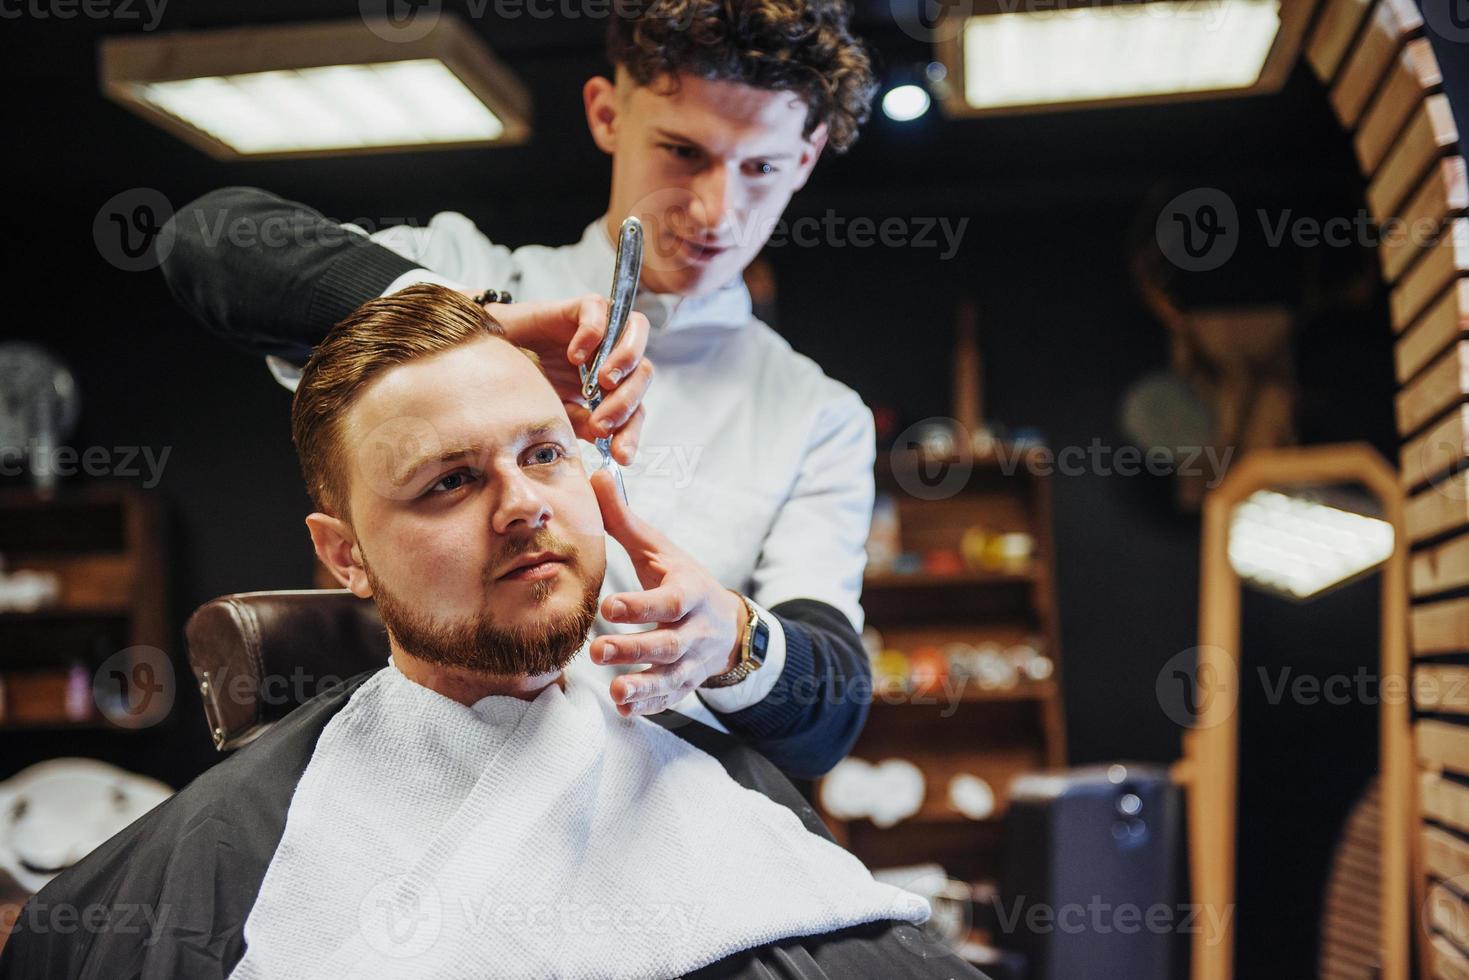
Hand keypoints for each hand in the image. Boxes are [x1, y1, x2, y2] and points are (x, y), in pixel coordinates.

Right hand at [466, 291, 652, 464]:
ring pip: (636, 332)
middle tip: (601, 422)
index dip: (631, 433)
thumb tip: (606, 438)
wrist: (492, 353)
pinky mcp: (581, 308)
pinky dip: (593, 334)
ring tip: (602, 383)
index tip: (620, 455)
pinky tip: (573, 356)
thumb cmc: (524, 384)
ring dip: (626, 360)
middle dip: (626, 403)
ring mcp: (600, 331)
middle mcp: (611, 357)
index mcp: (610, 388)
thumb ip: (582, 425)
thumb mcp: (555, 412)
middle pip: (642, 374)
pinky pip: (599, 311)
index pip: (635, 410)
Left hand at [589, 469, 746, 715]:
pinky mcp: (686, 684)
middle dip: (634, 649)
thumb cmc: (682, 580)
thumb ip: (625, 520)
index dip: (641, 606)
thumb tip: (597, 475)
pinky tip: (625, 708)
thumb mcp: (660, 550)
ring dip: (642, 685)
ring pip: (670, 677)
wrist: (728, 625)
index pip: (669, 602)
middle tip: (596, 650)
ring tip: (614, 689)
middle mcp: (695, 630)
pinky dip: (649, 706)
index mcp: (690, 592)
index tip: (608, 607)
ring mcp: (693, 661)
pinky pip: (670, 699)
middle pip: (667, 644)